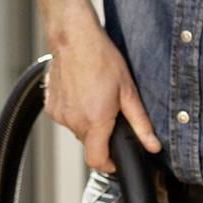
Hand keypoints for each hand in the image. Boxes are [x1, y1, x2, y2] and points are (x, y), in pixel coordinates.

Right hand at [45, 18, 158, 173]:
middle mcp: (73, 122)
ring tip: (96, 97)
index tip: (116, 159)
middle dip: (102, 135)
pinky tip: (82, 92)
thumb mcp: (128, 91)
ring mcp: (59, 114)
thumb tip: (152, 146)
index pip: (97, 162)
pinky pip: (66, 118)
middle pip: (89, 144)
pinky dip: (75, 111)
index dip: (109, 165)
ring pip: (77, 130)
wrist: (73, 37)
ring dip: (88, 122)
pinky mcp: (50, 106)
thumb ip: (140, 124)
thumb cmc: (101, 58)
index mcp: (95, 121)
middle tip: (111, 112)